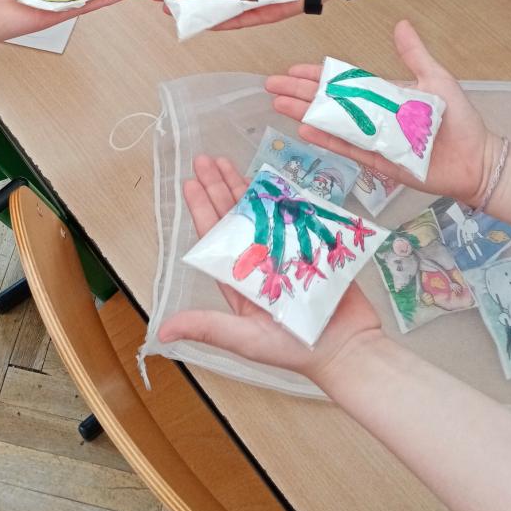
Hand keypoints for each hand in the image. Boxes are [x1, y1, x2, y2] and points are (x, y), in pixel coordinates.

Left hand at [158, 155, 381, 381]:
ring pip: (260, 212)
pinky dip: (283, 196)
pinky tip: (270, 177)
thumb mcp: (244, 339)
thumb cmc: (294, 350)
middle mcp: (258, 262)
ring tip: (227, 160)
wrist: (348, 351)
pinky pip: (294, 216)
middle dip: (217, 188)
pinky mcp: (311, 247)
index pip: (214, 237)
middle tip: (204, 159)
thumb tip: (162, 331)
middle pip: (233, 217)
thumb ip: (206, 327)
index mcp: (238, 280)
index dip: (202, 209)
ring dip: (244, 186)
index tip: (191, 183)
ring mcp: (285, 252)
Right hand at [266, 19, 496, 208]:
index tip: (292, 69)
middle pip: (328, 100)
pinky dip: (325, 138)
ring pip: (330, 122)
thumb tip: (401, 24)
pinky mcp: (376, 160)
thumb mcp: (435, 80)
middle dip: (299, 91)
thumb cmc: (458, 120)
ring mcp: (371, 138)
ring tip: (277, 103)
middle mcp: (372, 115)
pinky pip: (346, 147)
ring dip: (303, 112)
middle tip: (270, 85)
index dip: (317, 75)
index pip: (342, 81)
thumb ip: (414, 55)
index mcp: (383, 94)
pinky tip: (303, 127)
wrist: (475, 159)